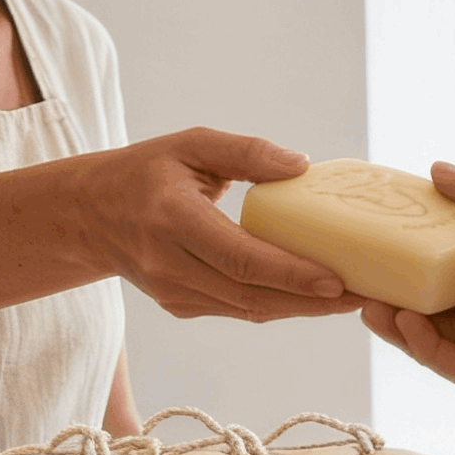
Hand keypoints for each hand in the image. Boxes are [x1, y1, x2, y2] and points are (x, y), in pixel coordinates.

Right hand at [72, 129, 365, 322]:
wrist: (90, 214)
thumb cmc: (146, 171)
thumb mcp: (191, 144)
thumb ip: (247, 152)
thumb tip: (303, 166)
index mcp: (171, 219)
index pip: (240, 258)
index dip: (291, 273)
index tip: (338, 279)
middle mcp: (169, 264)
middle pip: (251, 295)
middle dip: (312, 301)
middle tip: (365, 295)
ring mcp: (171, 292)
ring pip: (248, 310)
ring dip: (301, 308)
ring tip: (351, 299)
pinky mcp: (178, 306)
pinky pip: (237, 310)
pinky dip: (276, 305)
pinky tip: (311, 296)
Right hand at [361, 164, 454, 404]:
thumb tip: (436, 170)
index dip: (423, 255)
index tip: (384, 240)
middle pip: (446, 302)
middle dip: (402, 292)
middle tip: (360, 277)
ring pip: (444, 336)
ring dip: (404, 321)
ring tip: (368, 301)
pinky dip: (427, 347)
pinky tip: (404, 323)